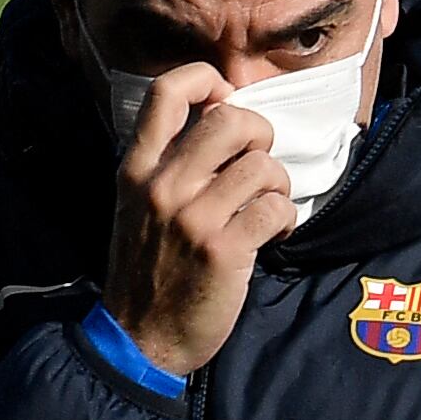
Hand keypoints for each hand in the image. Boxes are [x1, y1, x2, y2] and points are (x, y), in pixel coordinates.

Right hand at [100, 65, 292, 378]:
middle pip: (231, 119)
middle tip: (258, 163)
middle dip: (260, 135)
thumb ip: (165, 166)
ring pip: (262, 165)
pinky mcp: (224, 250)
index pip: (165, 92)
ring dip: (277, 183)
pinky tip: (274, 233)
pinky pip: (276, 207)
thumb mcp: (135, 208)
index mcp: (136, 170)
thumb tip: (219, 120)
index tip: (224, 99)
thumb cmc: (147, 272)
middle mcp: (162, 186)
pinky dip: (285, 218)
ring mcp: (192, 218)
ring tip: (267, 207)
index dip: (205, 79)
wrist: (140, 340)